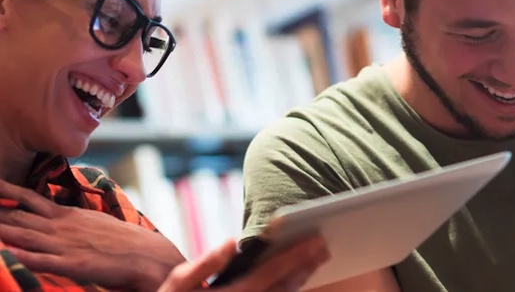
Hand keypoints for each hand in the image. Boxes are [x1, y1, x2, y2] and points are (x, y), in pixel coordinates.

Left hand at [0, 179, 184, 291]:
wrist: (147, 254)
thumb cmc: (123, 240)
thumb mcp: (95, 222)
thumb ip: (74, 220)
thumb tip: (59, 217)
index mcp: (69, 215)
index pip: (30, 200)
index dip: (7, 192)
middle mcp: (63, 226)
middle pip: (20, 215)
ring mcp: (66, 244)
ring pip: (25, 234)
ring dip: (2, 228)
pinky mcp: (72, 264)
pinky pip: (41, 260)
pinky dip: (22, 255)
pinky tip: (6, 253)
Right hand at [159, 235, 329, 291]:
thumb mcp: (178, 284)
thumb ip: (204, 263)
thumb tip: (230, 242)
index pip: (271, 271)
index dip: (295, 255)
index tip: (314, 239)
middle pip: (285, 285)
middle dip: (306, 264)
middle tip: (325, 245)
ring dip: (303, 277)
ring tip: (318, 258)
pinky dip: (291, 289)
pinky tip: (299, 277)